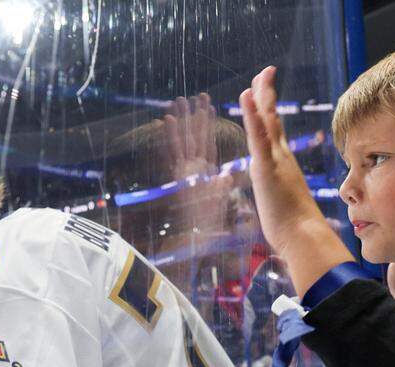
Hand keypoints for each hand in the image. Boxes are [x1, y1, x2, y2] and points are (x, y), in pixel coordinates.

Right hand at [162, 94, 232, 233]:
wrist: (192, 243)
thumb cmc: (207, 228)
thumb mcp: (218, 206)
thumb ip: (221, 190)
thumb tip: (227, 175)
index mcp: (206, 173)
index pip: (209, 143)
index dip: (209, 126)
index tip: (209, 107)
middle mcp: (194, 170)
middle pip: (195, 138)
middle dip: (195, 117)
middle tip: (195, 96)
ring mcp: (183, 173)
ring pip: (183, 141)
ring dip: (182, 122)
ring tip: (179, 102)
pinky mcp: (176, 178)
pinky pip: (173, 153)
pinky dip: (171, 137)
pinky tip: (168, 120)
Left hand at [240, 66, 352, 293]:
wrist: (304, 237)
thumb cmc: (296, 228)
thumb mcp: (285, 206)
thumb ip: (282, 197)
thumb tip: (286, 204)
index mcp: (283, 165)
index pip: (274, 132)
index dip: (268, 111)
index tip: (265, 92)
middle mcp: (282, 158)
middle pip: (272, 120)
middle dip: (267, 94)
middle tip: (265, 72)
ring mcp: (275, 161)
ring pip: (266, 124)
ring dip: (260, 98)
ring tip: (257, 77)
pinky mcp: (267, 168)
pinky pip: (258, 138)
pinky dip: (252, 116)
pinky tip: (247, 97)